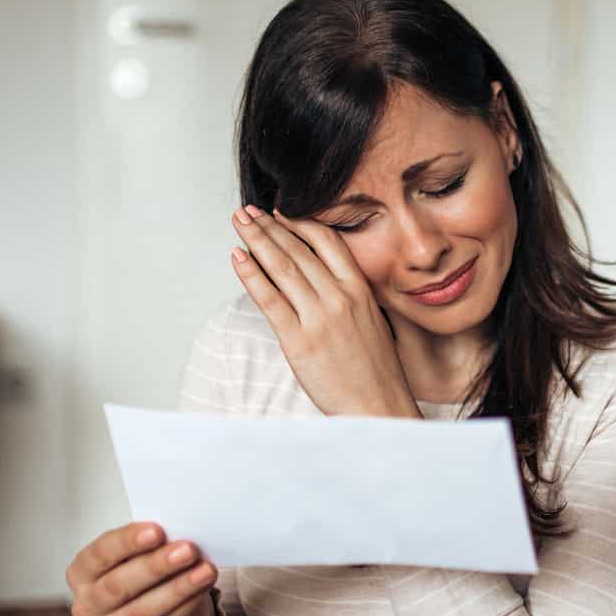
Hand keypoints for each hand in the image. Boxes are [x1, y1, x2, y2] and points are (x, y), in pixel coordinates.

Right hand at [66, 522, 219, 615]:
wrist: (161, 609)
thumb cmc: (146, 573)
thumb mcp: (139, 553)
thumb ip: (148, 544)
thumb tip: (175, 532)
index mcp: (81, 573)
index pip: (100, 555)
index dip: (127, 542)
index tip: (157, 531)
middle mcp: (87, 605)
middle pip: (119, 585)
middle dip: (156, 566)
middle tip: (188, 549)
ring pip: (143, 610)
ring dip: (178, 588)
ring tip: (205, 570)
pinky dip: (185, 605)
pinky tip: (202, 590)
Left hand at [229, 204, 420, 417]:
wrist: (377, 405)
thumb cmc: (375, 370)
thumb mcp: (373, 320)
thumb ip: (350, 296)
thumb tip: (324, 280)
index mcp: (360, 290)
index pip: (327, 241)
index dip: (300, 222)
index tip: (280, 212)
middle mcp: (339, 297)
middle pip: (298, 249)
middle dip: (269, 226)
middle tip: (248, 210)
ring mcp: (318, 317)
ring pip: (281, 267)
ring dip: (256, 239)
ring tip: (239, 222)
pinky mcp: (298, 340)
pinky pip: (269, 299)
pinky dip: (251, 274)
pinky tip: (237, 257)